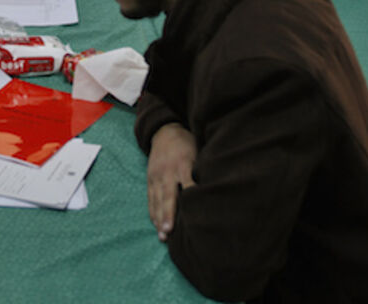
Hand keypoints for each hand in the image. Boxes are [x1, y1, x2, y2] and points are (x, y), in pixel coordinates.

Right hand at [146, 123, 196, 241]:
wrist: (164, 131)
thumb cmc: (187, 143)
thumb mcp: (198, 151)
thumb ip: (202, 169)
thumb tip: (217, 187)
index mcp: (183, 163)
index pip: (188, 183)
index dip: (190, 197)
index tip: (194, 214)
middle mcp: (167, 171)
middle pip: (168, 196)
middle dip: (168, 215)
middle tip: (169, 231)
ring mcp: (156, 176)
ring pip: (157, 201)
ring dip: (159, 219)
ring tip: (162, 235)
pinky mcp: (150, 179)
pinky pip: (150, 198)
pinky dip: (153, 212)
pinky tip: (157, 225)